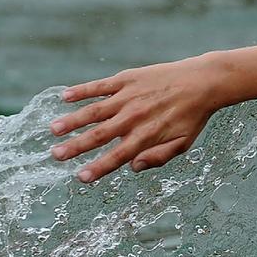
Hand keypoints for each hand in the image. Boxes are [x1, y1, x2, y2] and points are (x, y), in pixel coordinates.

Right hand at [50, 56, 218, 182]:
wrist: (202, 82)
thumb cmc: (191, 117)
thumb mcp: (182, 144)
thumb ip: (158, 157)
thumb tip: (133, 167)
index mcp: (146, 136)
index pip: (117, 156)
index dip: (99, 168)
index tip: (81, 178)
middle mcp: (134, 117)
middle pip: (100, 135)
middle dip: (76, 147)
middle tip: (56, 156)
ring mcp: (128, 97)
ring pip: (94, 110)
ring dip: (73, 120)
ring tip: (54, 129)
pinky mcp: (127, 78)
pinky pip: (100, 86)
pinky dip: (82, 91)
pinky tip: (64, 97)